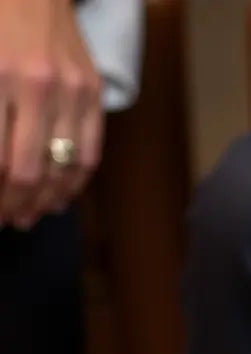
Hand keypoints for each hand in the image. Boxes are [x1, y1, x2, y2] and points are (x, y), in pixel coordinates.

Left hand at [0, 0, 102, 228]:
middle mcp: (39, 87)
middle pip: (27, 171)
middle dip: (12, 204)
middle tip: (2, 221)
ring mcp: (73, 92)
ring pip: (62, 169)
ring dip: (44, 202)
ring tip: (28, 217)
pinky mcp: (93, 93)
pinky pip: (89, 153)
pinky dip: (74, 183)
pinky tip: (58, 199)